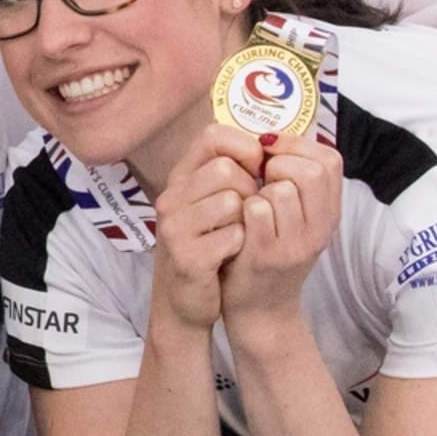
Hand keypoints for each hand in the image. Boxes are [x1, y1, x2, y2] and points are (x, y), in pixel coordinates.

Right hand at [148, 127, 264, 334]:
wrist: (185, 299)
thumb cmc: (206, 245)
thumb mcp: (208, 201)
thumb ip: (227, 172)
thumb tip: (265, 145)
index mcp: (179, 178)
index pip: (212, 136)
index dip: (245, 147)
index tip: (258, 169)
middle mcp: (171, 197)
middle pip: (226, 169)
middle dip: (250, 190)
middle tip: (248, 211)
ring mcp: (175, 227)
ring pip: (232, 201)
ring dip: (247, 219)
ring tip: (240, 233)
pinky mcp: (188, 257)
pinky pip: (233, 236)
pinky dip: (242, 244)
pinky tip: (234, 253)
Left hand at [220, 135, 341, 330]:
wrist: (259, 309)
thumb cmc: (268, 250)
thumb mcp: (295, 218)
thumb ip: (293, 181)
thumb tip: (272, 135)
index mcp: (328, 214)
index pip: (330, 160)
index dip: (296, 146)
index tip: (270, 153)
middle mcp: (320, 229)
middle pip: (310, 170)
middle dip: (278, 165)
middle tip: (260, 180)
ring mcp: (296, 244)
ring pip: (282, 188)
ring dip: (258, 188)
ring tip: (249, 203)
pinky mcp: (267, 255)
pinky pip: (256, 209)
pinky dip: (241, 205)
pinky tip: (237, 217)